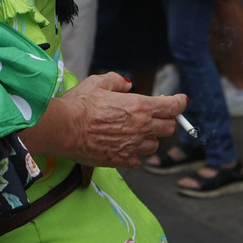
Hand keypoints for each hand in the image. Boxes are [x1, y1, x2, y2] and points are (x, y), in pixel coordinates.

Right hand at [44, 73, 185, 168]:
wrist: (63, 128)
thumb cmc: (78, 104)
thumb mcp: (97, 83)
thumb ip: (116, 81)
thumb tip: (127, 85)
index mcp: (140, 106)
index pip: (172, 106)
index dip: (179, 103)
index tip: (180, 101)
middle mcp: (142, 127)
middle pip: (168, 128)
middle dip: (165, 120)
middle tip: (154, 116)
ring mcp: (133, 146)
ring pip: (154, 145)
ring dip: (148, 138)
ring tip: (134, 133)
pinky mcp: (122, 161)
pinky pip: (138, 160)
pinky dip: (134, 153)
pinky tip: (123, 147)